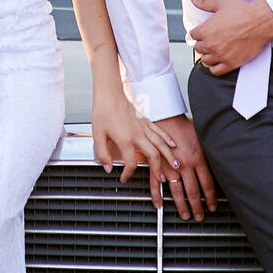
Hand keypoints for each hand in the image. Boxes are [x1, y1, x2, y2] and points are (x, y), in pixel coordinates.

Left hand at [91, 90, 179, 209]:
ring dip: (169, 156)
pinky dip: (168, 140)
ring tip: (175, 165)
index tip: (124, 177)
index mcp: (125, 139)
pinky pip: (160, 132)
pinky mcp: (146, 121)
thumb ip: (102, 153)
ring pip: (161, 144)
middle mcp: (137, 135)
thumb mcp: (97, 134)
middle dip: (158, 169)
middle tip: (160, 179)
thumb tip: (107, 167)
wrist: (110, 93)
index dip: (127, 174)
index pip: (131, 163)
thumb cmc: (103, 111)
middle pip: (153, 156)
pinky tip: (173, 145)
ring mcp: (144, 127)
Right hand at [152, 115, 218, 220]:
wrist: (164, 117)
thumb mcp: (202, 138)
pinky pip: (155, 185)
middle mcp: (184, 166)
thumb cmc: (183, 125)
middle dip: (198, 207)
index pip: (207, 185)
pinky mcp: (156, 166)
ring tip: (185, 215)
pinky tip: (159, 206)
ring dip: (182, 206)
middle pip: (193, 192)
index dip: (211, 198)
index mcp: (198, 159)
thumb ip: (209, 153)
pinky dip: (156, 197)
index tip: (212, 206)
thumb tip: (219, 164)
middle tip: (200, 216)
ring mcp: (169, 168)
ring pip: (177, 192)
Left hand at [190, 0, 272, 76]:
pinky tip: (219, 61)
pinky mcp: (231, 63)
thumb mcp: (221, 3)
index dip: (198, 33)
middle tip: (211, 39)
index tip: (203, 32)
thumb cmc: (243, 12)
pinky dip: (215, 67)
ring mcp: (220, 55)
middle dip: (203, 43)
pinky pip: (216, 71)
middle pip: (198, 48)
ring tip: (215, 50)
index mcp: (205, 30)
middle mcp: (211, 44)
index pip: (192, 35)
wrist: (261, 21)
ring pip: (205, 60)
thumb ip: (205, 3)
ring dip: (208, 55)